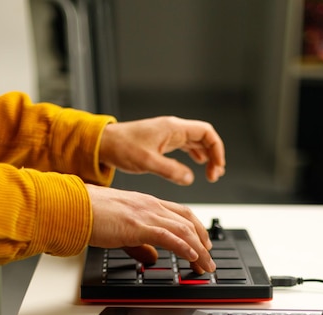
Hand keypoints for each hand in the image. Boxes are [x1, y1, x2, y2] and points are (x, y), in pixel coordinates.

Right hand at [86, 184, 215, 273]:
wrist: (72, 207)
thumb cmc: (89, 214)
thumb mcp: (120, 230)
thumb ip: (139, 245)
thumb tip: (152, 258)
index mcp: (146, 203)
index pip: (181, 214)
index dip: (196, 229)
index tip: (203, 244)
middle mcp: (150, 205)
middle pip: (188, 221)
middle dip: (203, 242)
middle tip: (209, 260)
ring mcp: (145, 214)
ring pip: (184, 230)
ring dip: (199, 250)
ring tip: (205, 266)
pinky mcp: (138, 226)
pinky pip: (169, 236)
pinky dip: (184, 247)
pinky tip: (193, 257)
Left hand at [99, 116, 225, 185]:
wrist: (104, 144)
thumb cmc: (121, 147)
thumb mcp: (147, 162)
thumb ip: (171, 170)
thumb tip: (189, 179)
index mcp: (173, 128)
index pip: (206, 133)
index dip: (217, 149)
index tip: (218, 166)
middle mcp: (173, 129)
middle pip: (204, 138)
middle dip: (214, 156)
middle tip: (214, 175)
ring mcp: (168, 135)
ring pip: (196, 143)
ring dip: (206, 157)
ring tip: (210, 174)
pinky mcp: (163, 142)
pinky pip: (186, 147)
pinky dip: (194, 157)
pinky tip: (196, 168)